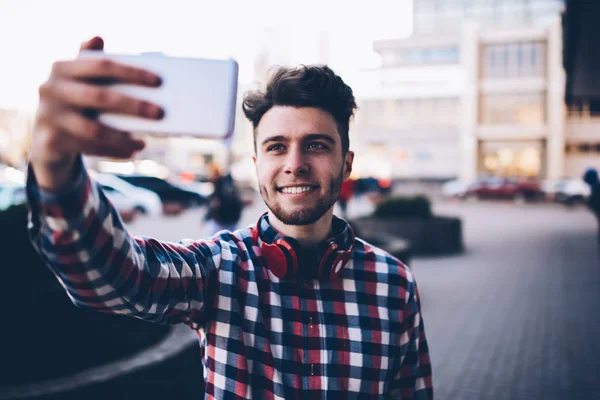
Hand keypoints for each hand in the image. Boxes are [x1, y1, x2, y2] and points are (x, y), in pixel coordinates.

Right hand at [29, 37, 163, 189]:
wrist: (46, 138)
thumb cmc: (74, 103)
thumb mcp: (80, 81)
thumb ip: (92, 63)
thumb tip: (98, 36)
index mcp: (62, 68)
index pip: (101, 65)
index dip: (131, 72)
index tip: (158, 82)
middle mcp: (50, 89)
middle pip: (99, 96)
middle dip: (133, 105)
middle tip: (159, 113)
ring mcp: (48, 116)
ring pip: (94, 130)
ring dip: (124, 138)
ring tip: (144, 142)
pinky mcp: (50, 141)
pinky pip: (89, 149)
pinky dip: (114, 152)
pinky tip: (132, 152)